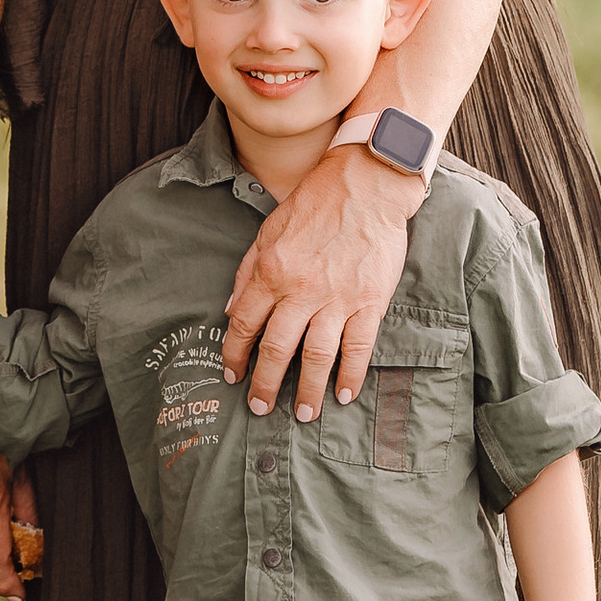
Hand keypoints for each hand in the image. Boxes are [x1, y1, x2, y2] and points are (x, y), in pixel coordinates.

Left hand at [219, 143, 421, 419]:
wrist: (365, 186)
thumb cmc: (314, 206)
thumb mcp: (268, 232)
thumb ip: (247, 273)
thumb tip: (230, 312)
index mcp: (271, 272)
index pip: (245, 324)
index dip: (235, 355)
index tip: (233, 376)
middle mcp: (301, 290)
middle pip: (277, 348)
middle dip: (265, 384)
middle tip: (260, 408)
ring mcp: (337, 298)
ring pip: (317, 356)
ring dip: (307, 389)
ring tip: (303, 414)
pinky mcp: (369, 301)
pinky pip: (359, 347)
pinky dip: (351, 375)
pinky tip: (344, 394)